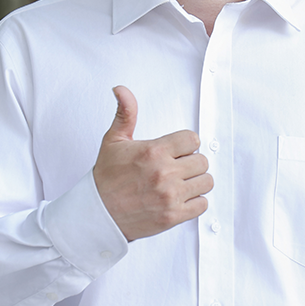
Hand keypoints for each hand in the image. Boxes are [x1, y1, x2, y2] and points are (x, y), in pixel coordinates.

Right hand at [93, 86, 213, 240]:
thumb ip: (125, 114)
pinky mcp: (173, 216)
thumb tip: (121, 90)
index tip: (178, 151)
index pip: (192, 139)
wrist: (98, 213)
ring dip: (196, 182)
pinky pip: (202, 205)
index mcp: (153, 152)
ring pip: (206, 182)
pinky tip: (181, 198)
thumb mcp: (113, 141)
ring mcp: (170, 196)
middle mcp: (164, 173)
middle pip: (202, 161)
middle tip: (178, 168)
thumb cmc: (106, 178)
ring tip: (181, 183)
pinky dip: (195, 202)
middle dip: (192, 163)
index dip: (186, 144)